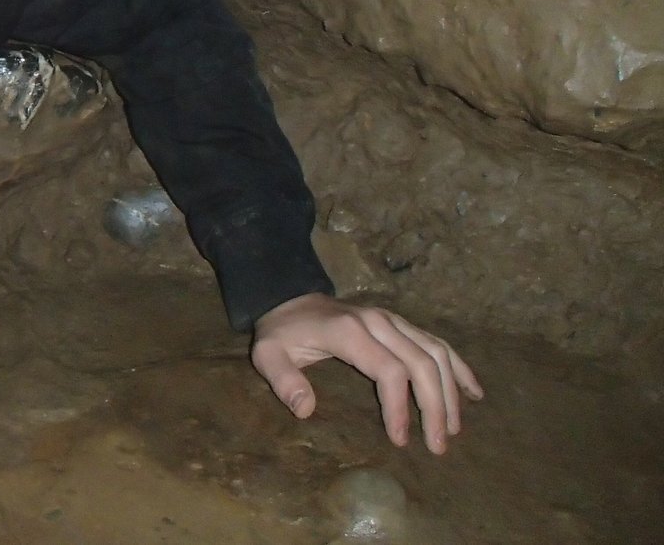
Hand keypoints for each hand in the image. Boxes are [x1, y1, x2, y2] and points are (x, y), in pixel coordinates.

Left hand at [251, 292, 483, 454]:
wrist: (288, 296)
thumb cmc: (281, 332)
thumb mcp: (267, 353)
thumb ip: (283, 380)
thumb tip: (305, 410)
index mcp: (348, 331)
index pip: (388, 370)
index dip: (400, 407)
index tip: (401, 440)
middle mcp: (378, 322)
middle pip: (420, 363)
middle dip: (435, 407)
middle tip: (438, 446)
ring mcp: (392, 320)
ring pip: (435, 352)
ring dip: (450, 392)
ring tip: (455, 429)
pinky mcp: (400, 323)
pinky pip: (437, 342)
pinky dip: (458, 367)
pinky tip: (474, 392)